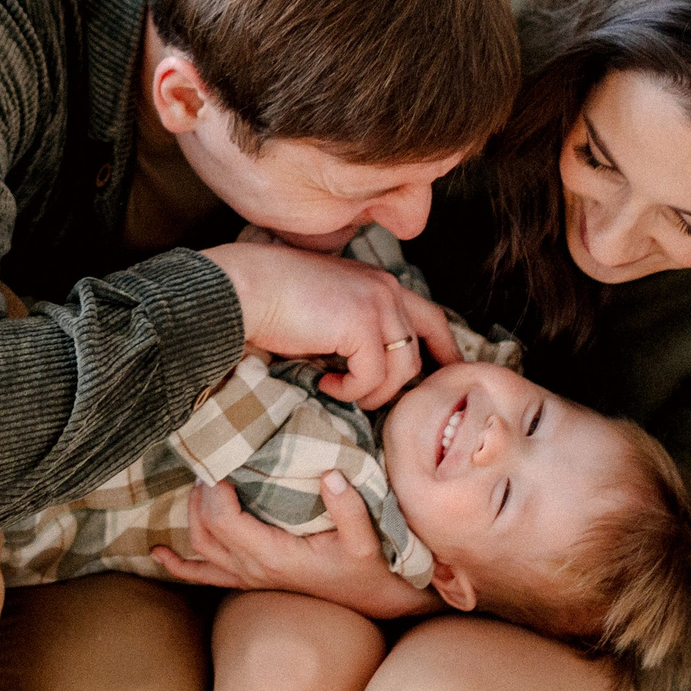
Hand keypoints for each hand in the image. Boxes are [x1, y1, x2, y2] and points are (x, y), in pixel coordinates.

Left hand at [152, 476, 438, 619]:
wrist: (371, 600)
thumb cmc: (368, 568)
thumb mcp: (367, 540)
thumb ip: (350, 508)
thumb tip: (330, 473)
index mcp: (274, 556)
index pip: (225, 522)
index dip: (215, 491)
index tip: (223, 462)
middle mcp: (253, 570)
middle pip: (205, 530)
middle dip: (201, 495)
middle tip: (211, 461)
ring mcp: (248, 578)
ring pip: (200, 548)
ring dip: (192, 514)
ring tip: (200, 484)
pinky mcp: (250, 580)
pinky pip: (204, 577)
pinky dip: (178, 566)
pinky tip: (157, 553)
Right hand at [201, 241, 459, 408]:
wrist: (243, 290)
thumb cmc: (273, 303)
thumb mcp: (328, 313)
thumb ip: (356, 331)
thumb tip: (375, 374)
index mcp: (380, 283)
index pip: (432, 318)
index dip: (445, 351)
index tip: (447, 379)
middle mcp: (387, 289)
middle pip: (419, 350)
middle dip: (409, 384)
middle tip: (386, 408)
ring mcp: (378, 304)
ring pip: (400, 370)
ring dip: (370, 392)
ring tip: (338, 389)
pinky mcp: (362, 324)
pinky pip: (372, 378)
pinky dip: (350, 390)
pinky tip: (325, 384)